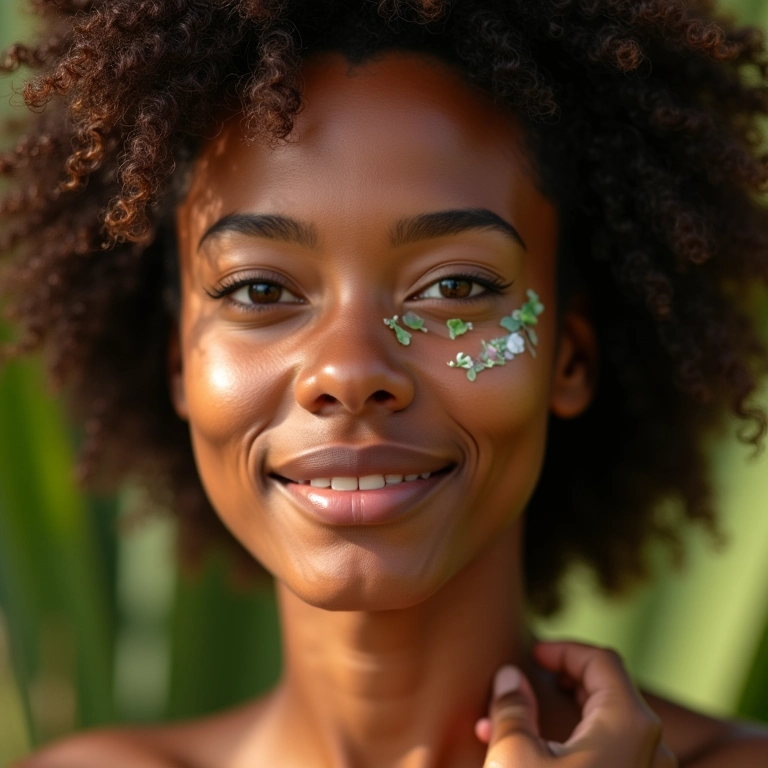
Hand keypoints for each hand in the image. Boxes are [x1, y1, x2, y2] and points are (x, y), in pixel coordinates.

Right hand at [476, 641, 677, 766]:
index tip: (531, 655)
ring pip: (603, 728)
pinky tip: (529, 757)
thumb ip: (511, 708)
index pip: (601, 660)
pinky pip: (607, 758)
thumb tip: (510, 678)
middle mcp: (649, 748)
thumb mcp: (514, 757)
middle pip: (606, 692)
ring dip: (559, 718)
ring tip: (513, 725)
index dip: (562, 650)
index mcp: (627, 724)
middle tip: (526, 683)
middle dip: (558, 683)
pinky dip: (571, 747)